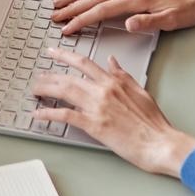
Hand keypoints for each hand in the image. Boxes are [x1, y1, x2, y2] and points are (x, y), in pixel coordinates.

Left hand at [31, 55, 194, 175]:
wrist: (160, 142)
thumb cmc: (153, 122)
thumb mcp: (140, 91)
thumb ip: (123, 75)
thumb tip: (112, 62)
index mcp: (114, 82)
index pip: (84, 63)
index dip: (65, 56)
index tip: (54, 53)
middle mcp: (103, 91)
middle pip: (69, 77)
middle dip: (49, 75)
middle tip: (37, 76)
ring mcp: (97, 107)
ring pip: (64, 91)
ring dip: (46, 90)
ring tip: (35, 91)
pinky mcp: (94, 125)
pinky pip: (65, 116)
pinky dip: (49, 114)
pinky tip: (38, 114)